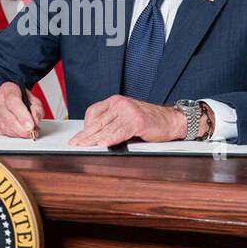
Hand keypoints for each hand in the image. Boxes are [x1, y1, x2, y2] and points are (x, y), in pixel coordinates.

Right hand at [0, 81, 44, 137]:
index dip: (23, 116)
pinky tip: (19, 131)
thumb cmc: (19, 98)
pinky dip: (13, 135)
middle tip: (32, 132)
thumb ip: (36, 109)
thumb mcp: (32, 98)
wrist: (3, 100)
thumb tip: (35, 121)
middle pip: (9, 118)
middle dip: (22, 129)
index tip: (30, 126)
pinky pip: (3, 133)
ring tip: (28, 132)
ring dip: (19, 133)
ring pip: (6, 128)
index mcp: (8, 90)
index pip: (13, 102)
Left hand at [68, 95, 185, 146]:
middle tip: (75, 143)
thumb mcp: (127, 116)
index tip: (79, 136)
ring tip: (84, 147)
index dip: (84, 126)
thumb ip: (113, 121)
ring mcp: (129, 112)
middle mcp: (121, 104)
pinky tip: (101, 144)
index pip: (93, 111)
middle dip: (85, 135)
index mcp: (116, 101)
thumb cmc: (150, 120)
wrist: (171, 120)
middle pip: (97, 121)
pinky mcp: (137, 122)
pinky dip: (109, 140)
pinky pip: (119, 132)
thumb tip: (95, 134)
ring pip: (106, 128)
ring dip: (93, 139)